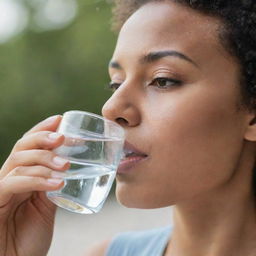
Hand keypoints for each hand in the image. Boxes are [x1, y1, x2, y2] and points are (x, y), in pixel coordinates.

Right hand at [0, 115, 69, 255]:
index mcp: (23, 176)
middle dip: (43, 138)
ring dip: (44, 159)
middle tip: (62, 138)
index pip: (29, 145)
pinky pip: (14, 183)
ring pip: (19, 161)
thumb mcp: (47, 207)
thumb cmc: (29, 237)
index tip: (60, 118)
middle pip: (22, 146)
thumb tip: (70, 170)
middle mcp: (10, 178)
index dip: (42, 129)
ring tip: (65, 165)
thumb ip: (53, 187)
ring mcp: (1, 189)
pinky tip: (57, 183)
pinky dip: (37, 180)